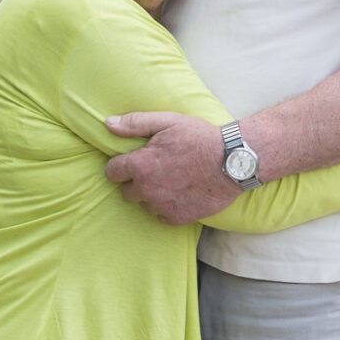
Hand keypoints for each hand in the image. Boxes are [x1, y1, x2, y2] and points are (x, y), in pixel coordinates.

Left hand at [104, 112, 239, 223]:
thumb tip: (108, 124)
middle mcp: (147, 190)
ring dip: (152, 194)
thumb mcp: (167, 121)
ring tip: (171, 178)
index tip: (133, 160)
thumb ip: (134, 123)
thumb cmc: (198, 138)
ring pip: (144, 204)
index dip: (120, 165)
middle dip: (136, 180)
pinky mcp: (177, 218)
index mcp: (141, 165)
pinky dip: (167, 205)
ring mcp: (162, 206)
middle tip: (156, 168)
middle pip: (126, 191)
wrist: (231, 161)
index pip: (112, 172)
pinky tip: (180, 191)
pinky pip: (161, 215)